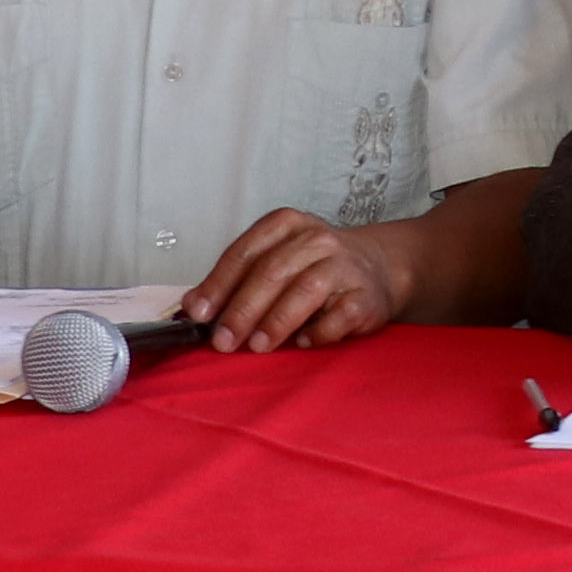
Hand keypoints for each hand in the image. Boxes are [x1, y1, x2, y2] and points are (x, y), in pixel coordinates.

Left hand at [186, 206, 405, 350]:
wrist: (380, 266)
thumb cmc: (314, 266)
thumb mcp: (276, 259)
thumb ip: (236, 279)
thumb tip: (191, 306)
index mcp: (286, 225)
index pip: (245, 252)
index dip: (218, 283)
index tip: (197, 312)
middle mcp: (316, 239)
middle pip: (272, 271)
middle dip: (242, 309)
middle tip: (223, 341)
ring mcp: (344, 265)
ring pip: (305, 290)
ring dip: (276, 322)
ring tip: (257, 346)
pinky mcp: (365, 295)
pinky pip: (340, 315)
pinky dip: (318, 332)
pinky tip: (302, 344)